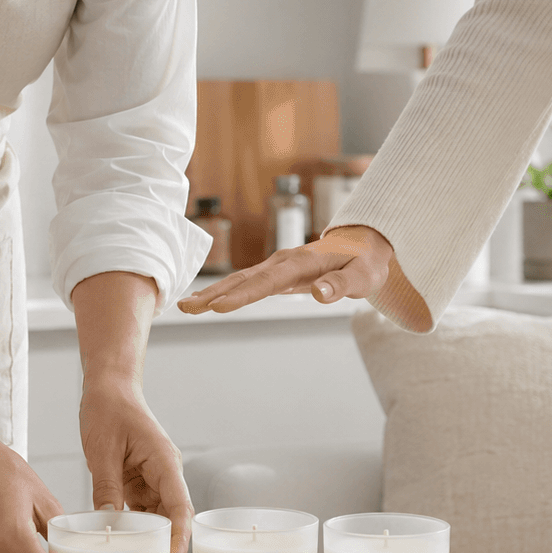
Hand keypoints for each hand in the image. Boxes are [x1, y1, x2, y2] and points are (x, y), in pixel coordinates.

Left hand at [80, 378, 192, 552]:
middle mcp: (164, 473)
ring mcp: (153, 478)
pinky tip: (123, 543)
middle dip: (169, 546)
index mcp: (164, 463)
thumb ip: (107, 487)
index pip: (179, 508)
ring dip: (150, 538)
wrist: (108, 388)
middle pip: (174, 517)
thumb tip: (106, 524)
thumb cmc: (109, 410)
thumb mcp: (103, 450)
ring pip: (157, 516)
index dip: (179, 538)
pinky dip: (134, 526)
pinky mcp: (139, 480)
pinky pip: (141, 508)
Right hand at [178, 225, 393, 314]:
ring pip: (240, 280)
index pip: (267, 282)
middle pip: (244, 280)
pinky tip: (207, 301)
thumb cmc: (365, 263)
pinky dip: (225, 291)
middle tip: (186, 308)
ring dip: (213, 293)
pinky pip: (246, 282)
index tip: (218, 308)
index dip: (243, 296)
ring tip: (186, 307)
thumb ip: (341, 285)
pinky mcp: (276, 273)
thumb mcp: (362, 276)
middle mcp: (283, 262)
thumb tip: (317, 293)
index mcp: (301, 263)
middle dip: (214, 294)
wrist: (363, 244)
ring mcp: (277, 266)